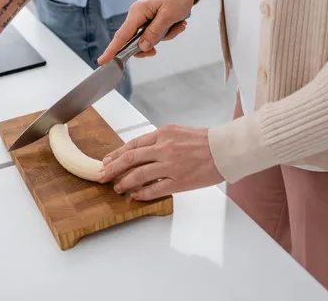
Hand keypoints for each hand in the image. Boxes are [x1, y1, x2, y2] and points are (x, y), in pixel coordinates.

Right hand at [97, 0, 199, 63]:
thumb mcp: (168, 16)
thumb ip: (154, 33)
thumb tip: (142, 47)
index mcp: (137, 12)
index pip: (121, 35)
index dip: (112, 50)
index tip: (103, 60)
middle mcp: (137, 15)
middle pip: (135, 41)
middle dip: (150, 44)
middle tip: (160, 48)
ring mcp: (143, 17)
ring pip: (148, 38)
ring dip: (164, 36)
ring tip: (178, 25)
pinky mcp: (150, 19)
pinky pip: (155, 33)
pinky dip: (167, 32)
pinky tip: (178, 23)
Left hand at [98, 124, 222, 200]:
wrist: (226, 149)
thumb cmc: (204, 140)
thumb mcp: (178, 132)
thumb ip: (159, 140)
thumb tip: (140, 152)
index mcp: (163, 133)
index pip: (133, 144)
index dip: (117, 154)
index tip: (107, 160)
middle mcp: (164, 148)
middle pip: (130, 159)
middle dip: (113, 168)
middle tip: (102, 175)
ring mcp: (171, 165)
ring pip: (139, 174)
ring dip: (125, 182)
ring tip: (117, 188)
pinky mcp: (179, 181)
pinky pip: (155, 189)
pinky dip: (142, 193)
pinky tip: (136, 195)